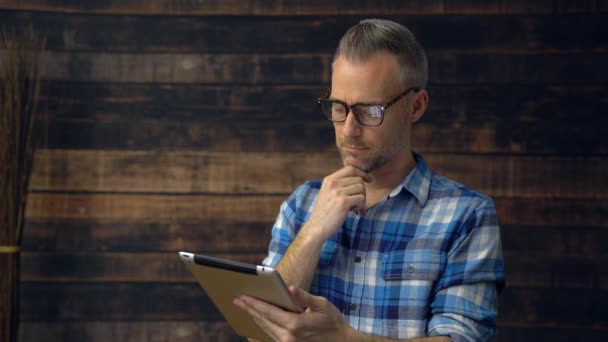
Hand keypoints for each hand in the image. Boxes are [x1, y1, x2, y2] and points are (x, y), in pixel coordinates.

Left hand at [234, 286, 354, 341]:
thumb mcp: (322, 305)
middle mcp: (288, 337)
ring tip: (244, 309)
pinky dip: (260, 330)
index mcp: (295, 324)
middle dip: (249, 310)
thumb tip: (291, 288)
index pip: (268, 312)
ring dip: (253, 319)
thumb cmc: (332, 321)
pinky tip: (254, 324)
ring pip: (264, 330)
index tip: (241, 297)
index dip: (254, 304)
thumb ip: (305, 297)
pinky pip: (269, 338)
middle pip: (263, 321)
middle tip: (237, 300)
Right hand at [305, 166, 370, 241]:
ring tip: (353, 207)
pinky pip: (361, 198)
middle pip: (358, 179)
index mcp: (329, 179)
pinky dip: (360, 205)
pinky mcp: (343, 202)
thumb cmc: (325, 212)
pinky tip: (353, 211)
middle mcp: (333, 183)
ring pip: (361, 188)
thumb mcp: (328, 193)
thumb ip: (339, 184)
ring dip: (361, 199)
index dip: (362, 173)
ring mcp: (337, 192)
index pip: (350, 168)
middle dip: (362, 190)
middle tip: (356, 201)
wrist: (316, 227)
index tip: (368, 180)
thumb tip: (360, 177)